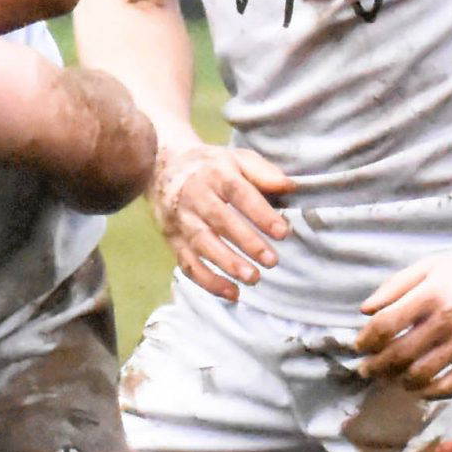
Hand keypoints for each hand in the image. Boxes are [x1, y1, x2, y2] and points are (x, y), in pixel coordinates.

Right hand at [149, 140, 291, 298]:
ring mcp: (181, 220)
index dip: (259, 213)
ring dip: (226, 264)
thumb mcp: (236, 158)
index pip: (238, 193)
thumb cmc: (210, 166)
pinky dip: (208, 281)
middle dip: (246, 242)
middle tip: (271, 261)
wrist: (162, 168)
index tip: (282, 232)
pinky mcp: (172, 240)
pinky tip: (232, 292)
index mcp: (214, 174)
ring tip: (252, 279)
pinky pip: (188, 263)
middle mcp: (194, 197)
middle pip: (219, 220)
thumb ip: (263, 172)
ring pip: (202, 244)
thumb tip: (290, 186)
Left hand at [355, 245, 451, 395]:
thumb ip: (395, 286)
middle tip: (367, 371)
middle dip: (376, 366)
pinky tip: (420, 388)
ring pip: (421, 374)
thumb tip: (364, 311)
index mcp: (430, 295)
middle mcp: (446, 321)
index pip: (385, 325)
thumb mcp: (431, 266)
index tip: (360, 346)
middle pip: (398, 354)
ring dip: (399, 381)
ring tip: (393, 380)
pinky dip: (429, 393)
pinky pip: (450, 387)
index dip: (366, 340)